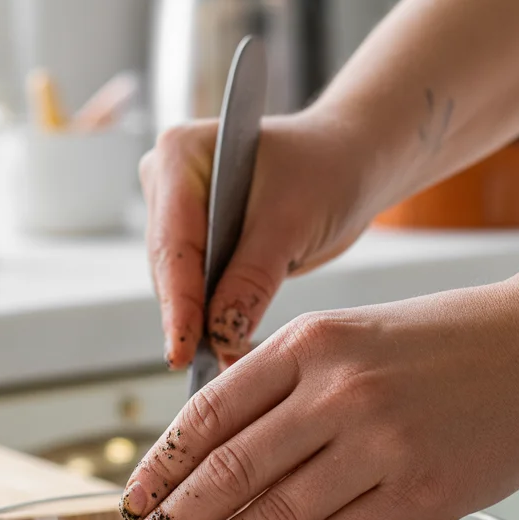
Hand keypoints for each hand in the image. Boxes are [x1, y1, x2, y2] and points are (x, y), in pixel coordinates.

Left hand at [115, 279, 518, 519]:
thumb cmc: (442, 342)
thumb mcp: (351, 335)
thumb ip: (284, 386)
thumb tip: (216, 457)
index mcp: (313, 341)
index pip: (209, 413)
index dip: (161, 466)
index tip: (132, 500)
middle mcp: (340, 392)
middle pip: (229, 473)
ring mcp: (382, 446)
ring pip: (274, 516)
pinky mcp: (420, 495)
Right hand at [140, 108, 372, 369]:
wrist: (351, 162)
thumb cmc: (327, 171)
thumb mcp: (292, 224)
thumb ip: (252, 279)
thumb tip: (220, 335)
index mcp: (180, 154)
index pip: (172, 242)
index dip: (178, 303)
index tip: (181, 352)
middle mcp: (167, 179)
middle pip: (169, 265)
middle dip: (191, 317)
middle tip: (212, 365)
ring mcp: (178, 208)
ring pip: (179, 280)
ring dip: (203, 321)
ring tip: (227, 360)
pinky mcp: (197, 235)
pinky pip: (197, 282)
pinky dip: (215, 312)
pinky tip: (231, 344)